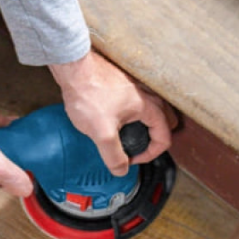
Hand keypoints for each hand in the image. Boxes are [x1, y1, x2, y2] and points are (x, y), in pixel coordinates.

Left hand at [49, 51, 175, 175]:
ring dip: (141, 127)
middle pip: (162, 123)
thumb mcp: (101, 133)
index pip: (164, 137)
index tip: (131, 159)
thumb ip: (113, 155)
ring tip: (122, 136)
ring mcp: (135, 87)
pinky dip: (129, 116)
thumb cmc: (89, 93)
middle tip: (134, 148)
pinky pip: (134, 104)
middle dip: (151, 140)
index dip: (150, 155)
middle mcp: (147, 94)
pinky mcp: (122, 84)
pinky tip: (111, 119)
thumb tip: (120, 169)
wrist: (73, 69)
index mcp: (149, 107)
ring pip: (149, 112)